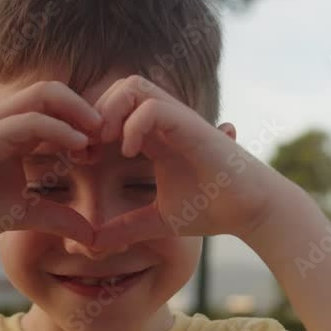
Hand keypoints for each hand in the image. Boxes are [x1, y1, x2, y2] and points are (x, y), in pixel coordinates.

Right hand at [0, 81, 102, 244]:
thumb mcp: (25, 213)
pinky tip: (79, 145)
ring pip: (45, 94)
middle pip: (56, 91)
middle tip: (111, 133)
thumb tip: (92, 236)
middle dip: (87, 107)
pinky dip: (58, 129)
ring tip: (99, 134)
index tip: (106, 150)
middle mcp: (7, 118)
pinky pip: (30, 121)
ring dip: (77, 110)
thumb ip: (58, 217)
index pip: (58, 108)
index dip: (86, 122)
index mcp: (17, 129)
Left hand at [90, 75, 280, 248]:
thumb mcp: (156, 220)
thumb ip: (125, 228)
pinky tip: (130, 152)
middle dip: (94, 113)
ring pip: (133, 85)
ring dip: (111, 111)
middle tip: (88, 150)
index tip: (80, 160)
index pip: (111, 109)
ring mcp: (177, 119)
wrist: (250, 210)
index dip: (89, 128)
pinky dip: (134, 124)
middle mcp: (163, 120)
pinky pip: (153, 107)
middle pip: (118, 87)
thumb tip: (92, 245)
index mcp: (153, 135)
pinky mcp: (191, 126)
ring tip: (106, 144)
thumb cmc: (211, 209)